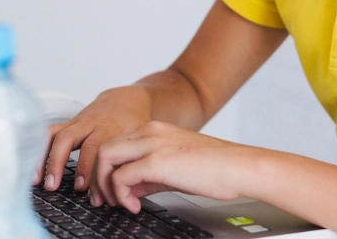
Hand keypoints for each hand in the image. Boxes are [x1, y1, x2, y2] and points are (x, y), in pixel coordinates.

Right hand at [37, 85, 152, 198]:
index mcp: (110, 128)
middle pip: (68, 138)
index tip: (81, 188)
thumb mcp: (136, 141)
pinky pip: (49, 134)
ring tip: (36, 180)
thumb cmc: (133, 124)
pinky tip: (34, 168)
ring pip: (55, 135)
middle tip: (52, 185)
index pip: (94, 148)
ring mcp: (77, 122)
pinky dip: (39, 150)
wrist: (127, 101)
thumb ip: (124, 163)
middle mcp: (90, 124)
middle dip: (58, 163)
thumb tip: (113, 194)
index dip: (86, 168)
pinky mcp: (68, 123)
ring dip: (43, 158)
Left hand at [92, 120, 257, 212]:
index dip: (106, 170)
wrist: (238, 167)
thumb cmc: (215, 168)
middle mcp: (150, 132)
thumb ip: (149, 175)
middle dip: (98, 178)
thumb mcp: (174, 168)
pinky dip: (121, 194)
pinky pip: (121, 177)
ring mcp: (151, 144)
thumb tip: (129, 190)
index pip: (115, 144)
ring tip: (117, 203)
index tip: (110, 191)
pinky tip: (134, 206)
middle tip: (103, 200)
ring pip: (106, 158)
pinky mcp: (156, 161)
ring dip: (105, 185)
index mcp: (154, 130)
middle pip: (104, 149)